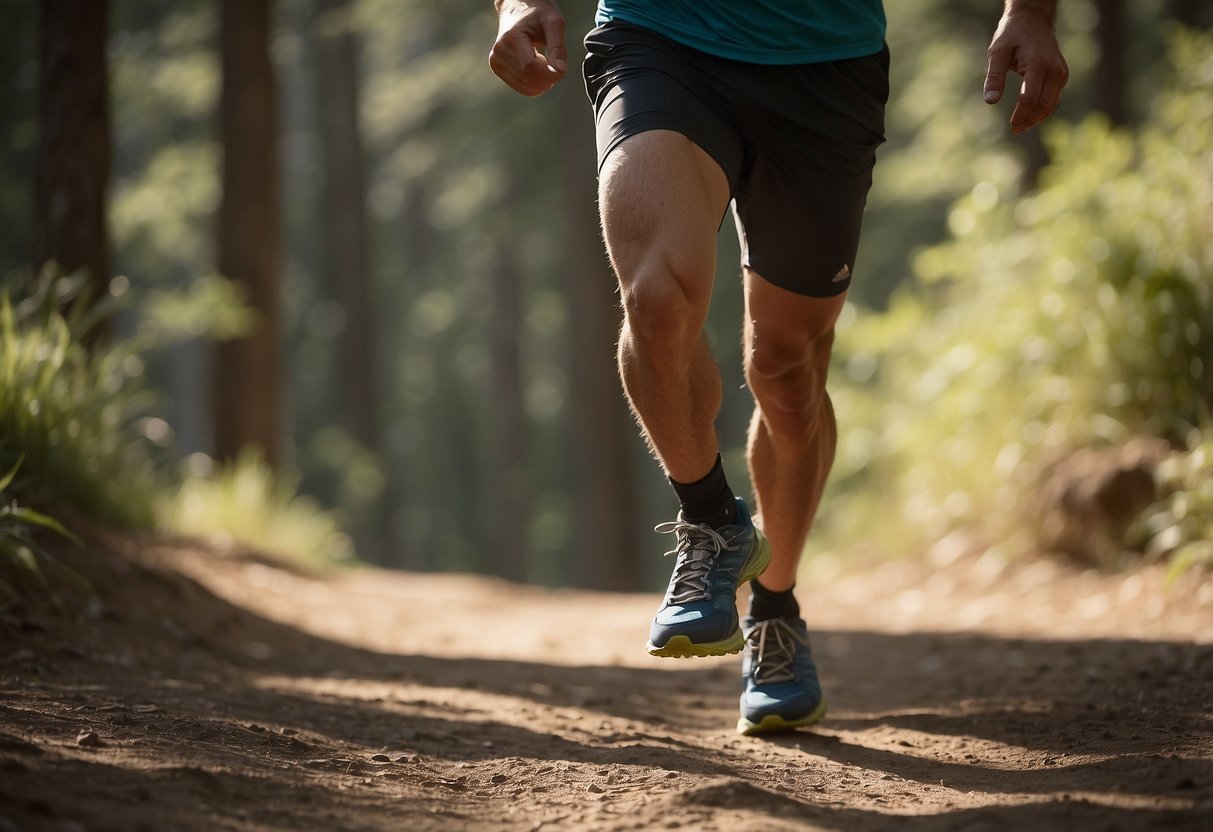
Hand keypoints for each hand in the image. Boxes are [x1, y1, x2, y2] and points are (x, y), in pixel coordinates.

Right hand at [489, 0, 567, 96]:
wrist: (518, 8)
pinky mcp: (497, 68)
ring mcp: (496, 61)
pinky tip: (536, 68)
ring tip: (543, 62)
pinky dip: (533, 83)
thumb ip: (558, 47)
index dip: (549, 74)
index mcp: (510, 38)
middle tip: (555, 65)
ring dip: (541, 82)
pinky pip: (521, 87)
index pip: (530, 67)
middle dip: (547, 79)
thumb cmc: (536, 14)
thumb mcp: (553, 23)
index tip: (561, 70)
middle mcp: (499, 52)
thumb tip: (560, 70)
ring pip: (525, 87)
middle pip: (528, 79)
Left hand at [983, 4, 1068, 132]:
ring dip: (1037, 118)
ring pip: (1052, 104)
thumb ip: (994, 77)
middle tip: (1015, 129)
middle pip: (1044, 104)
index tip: (1011, 125)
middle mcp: (1055, 69)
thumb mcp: (997, 52)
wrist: (1032, 20)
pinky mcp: (1062, 75)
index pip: (1030, 98)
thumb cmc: (1011, 35)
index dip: (1021, 115)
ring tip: (1021, 126)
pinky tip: (1031, 116)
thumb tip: (990, 101)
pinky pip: (1054, 98)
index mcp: (1038, 64)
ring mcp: (1061, 72)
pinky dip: (1044, 109)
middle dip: (1029, 119)